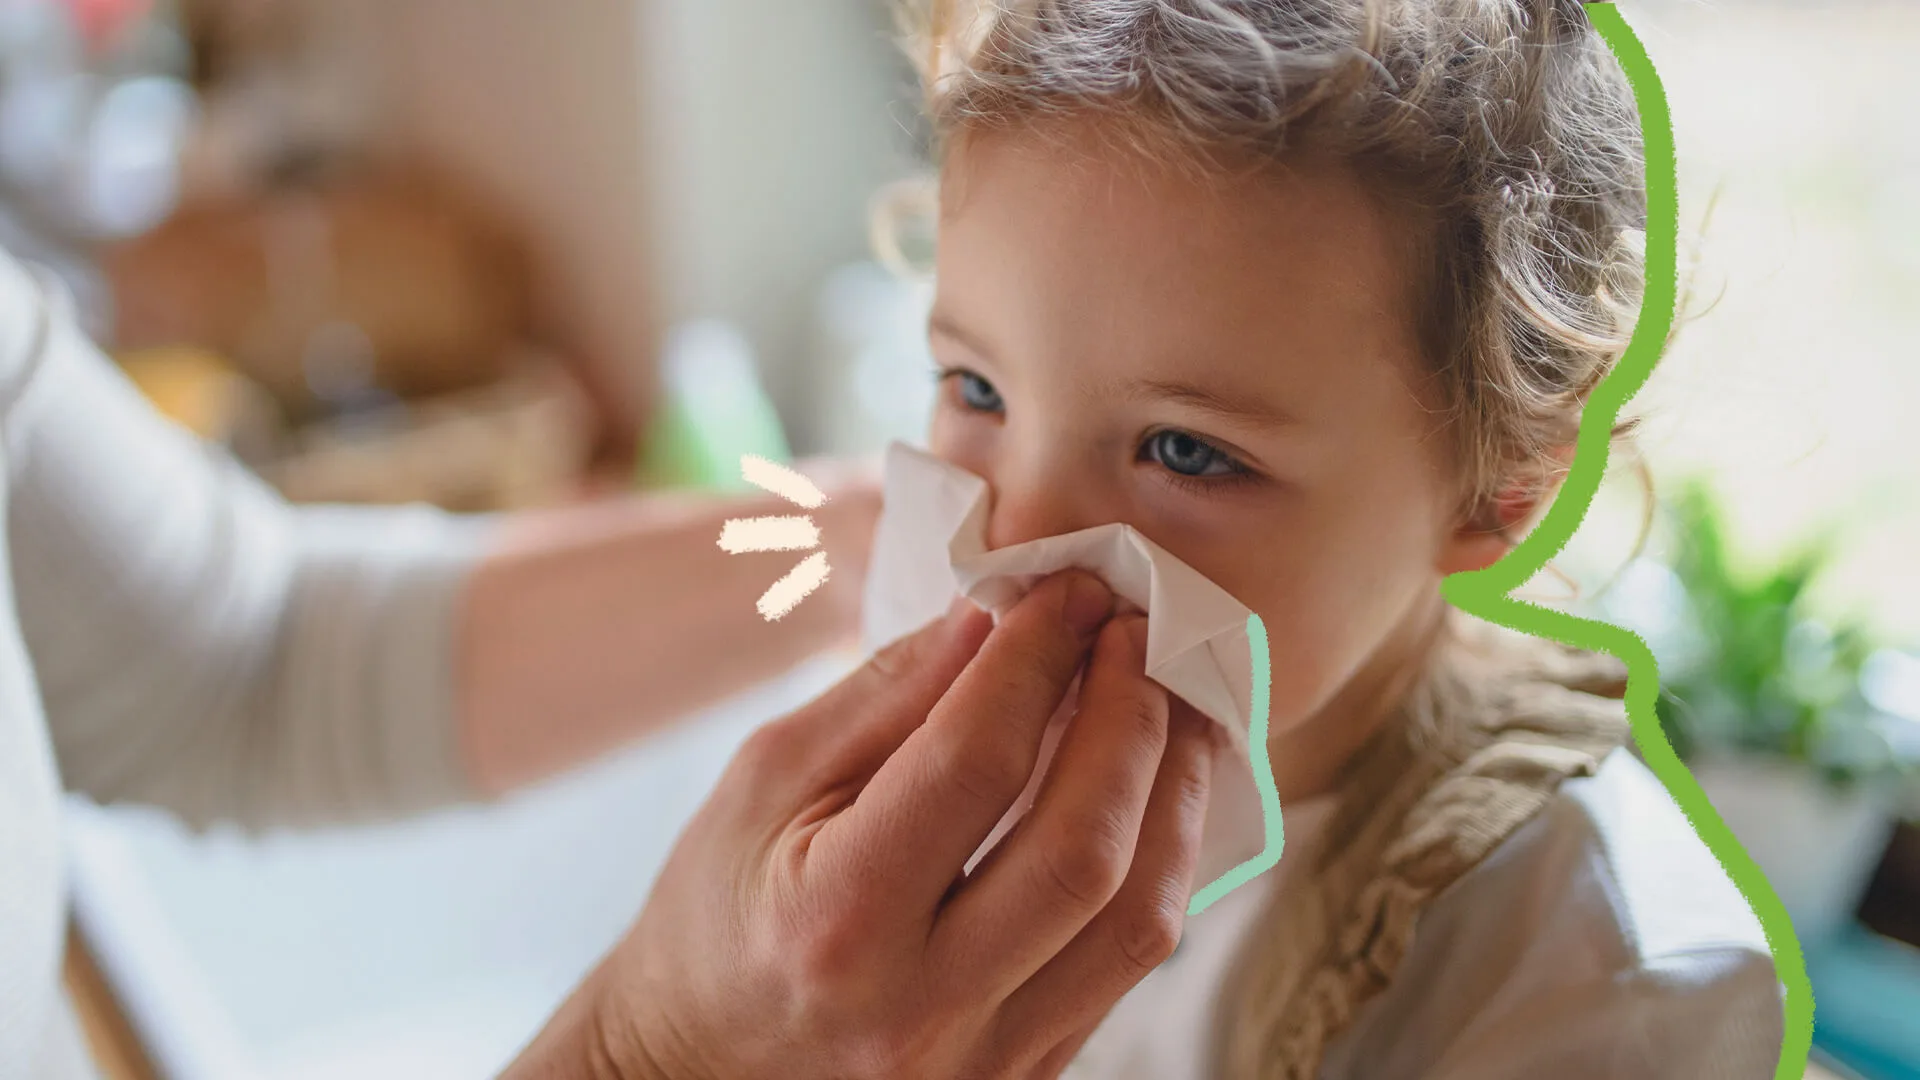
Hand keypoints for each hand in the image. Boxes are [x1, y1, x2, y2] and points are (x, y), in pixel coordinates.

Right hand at [504, 571, 1219, 1079]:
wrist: (706, 1067)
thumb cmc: (718, 910)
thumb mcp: (766, 780)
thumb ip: (886, 696)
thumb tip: (996, 618)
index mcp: (838, 921)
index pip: (976, 764)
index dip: (1038, 659)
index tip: (1072, 592)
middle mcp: (923, 1007)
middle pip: (1083, 849)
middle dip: (1131, 717)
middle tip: (1135, 633)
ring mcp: (987, 1060)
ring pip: (1139, 919)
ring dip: (1174, 790)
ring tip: (1171, 703)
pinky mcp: (1029, 1077)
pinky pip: (1130, 963)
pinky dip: (1157, 858)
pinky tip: (1149, 789)